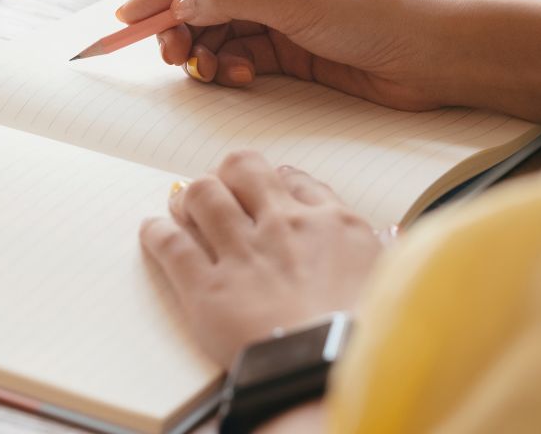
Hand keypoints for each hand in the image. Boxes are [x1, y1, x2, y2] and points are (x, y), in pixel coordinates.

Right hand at [118, 0, 466, 110]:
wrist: (437, 58)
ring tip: (209, 72)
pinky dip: (234, 67)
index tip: (134, 17)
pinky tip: (242, 78)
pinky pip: (245, 53)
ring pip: (223, 28)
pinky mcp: (296, 45)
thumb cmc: (383, 13)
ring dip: (208, 52)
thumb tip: (183, 1)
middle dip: (186, 26)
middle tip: (173, 55)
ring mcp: (288, 8)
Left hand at [139, 151, 382, 367]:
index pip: (295, 180)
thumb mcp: (386, 281)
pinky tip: (153, 231)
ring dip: (190, 197)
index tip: (269, 188)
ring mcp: (242, 253)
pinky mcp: (206, 288)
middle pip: (243, 169)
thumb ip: (373, 251)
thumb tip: (374, 238)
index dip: (276, 180)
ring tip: (184, 205)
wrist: (328, 370)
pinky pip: (171, 245)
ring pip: (202, 195)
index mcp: (332, 223)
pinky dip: (157, 234)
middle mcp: (283, 226)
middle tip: (223, 187)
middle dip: (229, 173)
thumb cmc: (364, 335)